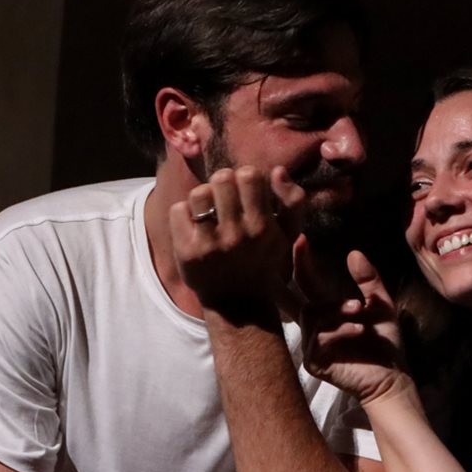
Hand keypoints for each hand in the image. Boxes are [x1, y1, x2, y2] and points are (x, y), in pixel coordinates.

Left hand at [170, 166, 305, 315]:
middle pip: (222, 178)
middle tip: (223, 198)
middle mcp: (237, 235)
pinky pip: (178, 211)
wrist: (237, 302)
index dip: (244, 177)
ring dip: (202, 197)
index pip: (249, 175)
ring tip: (208, 211)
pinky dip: (184, 215)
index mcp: (263, 226)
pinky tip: (194, 226)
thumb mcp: (287, 235)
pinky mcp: (187, 252)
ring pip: (198, 193)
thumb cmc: (263, 261)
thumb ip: (292, 200)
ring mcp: (210, 244)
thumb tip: (278, 170)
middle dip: (222, 184)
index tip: (244, 192)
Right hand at [297, 244, 408, 404]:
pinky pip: (319, 341)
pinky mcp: (315, 364)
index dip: (300, 262)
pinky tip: (357, 330)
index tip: (300, 240)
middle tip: (320, 265)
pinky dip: (339, 332)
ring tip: (358, 312)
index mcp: (327, 311)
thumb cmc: (384, 343)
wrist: (392, 377)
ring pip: (312, 317)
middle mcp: (315, 327)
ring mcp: (312, 346)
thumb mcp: (381, 305)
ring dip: (335, 311)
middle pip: (303, 299)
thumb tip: (353, 252)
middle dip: (311, 282)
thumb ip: (368, 281)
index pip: (305, 283)